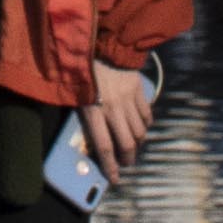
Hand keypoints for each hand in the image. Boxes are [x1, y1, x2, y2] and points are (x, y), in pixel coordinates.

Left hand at [78, 57, 160, 179]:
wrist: (101, 43)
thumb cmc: (82, 72)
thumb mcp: (76, 95)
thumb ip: (84, 117)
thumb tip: (91, 141)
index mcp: (93, 110)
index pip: (104, 146)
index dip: (110, 166)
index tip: (115, 179)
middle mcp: (113, 108)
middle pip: (126, 143)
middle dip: (128, 159)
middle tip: (126, 164)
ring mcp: (128, 99)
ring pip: (139, 132)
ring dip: (137, 143)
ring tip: (133, 146)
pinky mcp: (139, 90)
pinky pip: (146, 115)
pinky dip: (145, 124)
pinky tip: (141, 126)